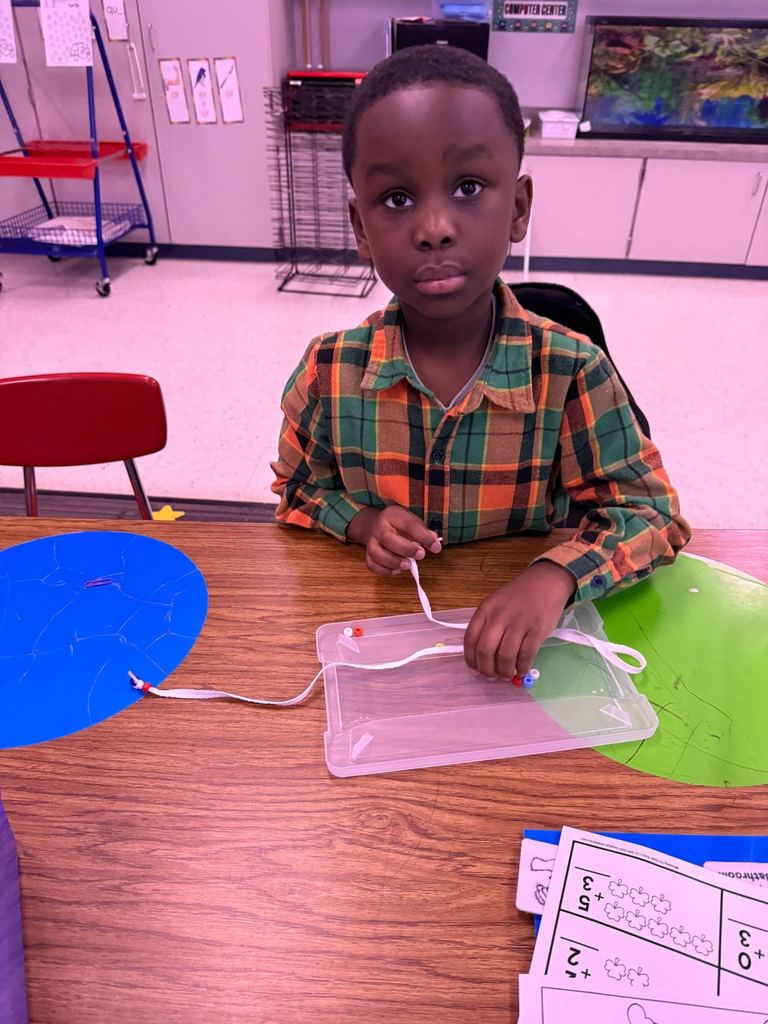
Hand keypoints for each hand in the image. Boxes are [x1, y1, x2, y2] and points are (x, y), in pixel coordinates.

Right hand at [347, 506, 441, 575]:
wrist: (375, 525)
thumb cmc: (399, 525)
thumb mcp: (412, 521)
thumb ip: (423, 532)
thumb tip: (435, 542)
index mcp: (393, 515)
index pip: (408, 524)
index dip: (423, 536)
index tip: (436, 547)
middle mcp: (379, 527)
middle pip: (387, 538)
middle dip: (405, 549)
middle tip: (420, 555)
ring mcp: (371, 541)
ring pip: (375, 552)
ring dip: (393, 561)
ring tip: (408, 565)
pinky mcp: (367, 555)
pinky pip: (371, 564)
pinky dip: (384, 570)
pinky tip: (396, 570)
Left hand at [463, 561, 576, 677]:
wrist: (547, 581)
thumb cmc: (519, 594)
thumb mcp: (497, 603)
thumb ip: (488, 624)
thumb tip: (482, 655)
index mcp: (486, 609)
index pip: (471, 638)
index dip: (471, 658)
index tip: (475, 668)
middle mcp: (500, 616)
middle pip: (486, 650)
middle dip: (486, 669)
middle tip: (491, 676)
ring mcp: (519, 623)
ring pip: (505, 656)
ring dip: (504, 671)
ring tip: (506, 674)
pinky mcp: (537, 630)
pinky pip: (526, 655)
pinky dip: (521, 667)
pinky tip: (521, 669)